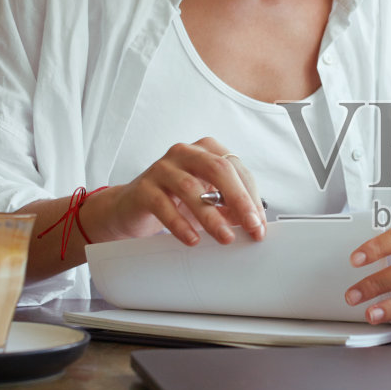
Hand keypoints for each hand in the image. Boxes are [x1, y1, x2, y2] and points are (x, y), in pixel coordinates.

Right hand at [93, 138, 265, 245]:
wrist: (131, 207)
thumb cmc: (174, 200)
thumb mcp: (207, 201)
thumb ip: (230, 207)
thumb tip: (254, 223)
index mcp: (207, 151)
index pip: (237, 170)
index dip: (251, 197)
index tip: (259, 223)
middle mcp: (185, 153)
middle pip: (219, 169)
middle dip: (239, 200)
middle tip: (250, 226)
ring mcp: (162, 168)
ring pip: (191, 188)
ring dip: (212, 216)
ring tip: (225, 237)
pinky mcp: (144, 187)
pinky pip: (164, 205)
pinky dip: (180, 224)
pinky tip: (192, 239)